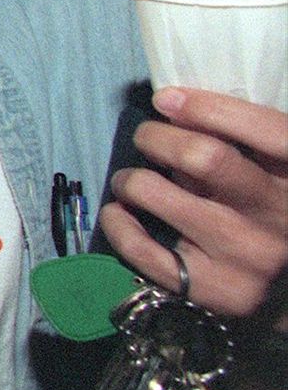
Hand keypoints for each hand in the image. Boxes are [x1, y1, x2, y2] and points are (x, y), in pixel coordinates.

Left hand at [99, 88, 287, 325]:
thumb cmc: (275, 214)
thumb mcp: (276, 174)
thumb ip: (246, 145)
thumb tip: (176, 111)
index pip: (264, 129)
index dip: (207, 107)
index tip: (167, 99)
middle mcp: (280, 216)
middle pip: (204, 157)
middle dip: (158, 137)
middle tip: (146, 139)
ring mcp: (246, 255)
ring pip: (159, 195)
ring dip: (131, 179)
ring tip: (130, 181)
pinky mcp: (215, 290)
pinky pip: (143, 250)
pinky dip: (118, 225)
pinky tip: (118, 213)